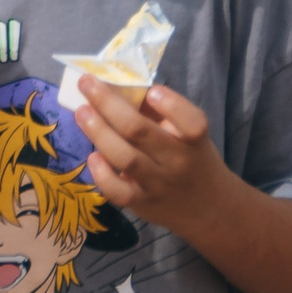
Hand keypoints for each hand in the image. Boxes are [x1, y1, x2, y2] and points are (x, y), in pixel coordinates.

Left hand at [73, 78, 240, 231]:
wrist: (209, 209)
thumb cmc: (193, 159)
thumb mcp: (189, 136)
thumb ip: (162, 114)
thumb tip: (122, 87)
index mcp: (194, 140)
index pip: (192, 123)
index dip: (171, 105)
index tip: (152, 91)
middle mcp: (178, 162)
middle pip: (141, 132)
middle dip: (109, 104)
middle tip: (87, 83)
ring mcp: (159, 185)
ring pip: (125, 158)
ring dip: (99, 132)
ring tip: (82, 112)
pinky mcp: (143, 204)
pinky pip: (118, 191)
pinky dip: (102, 174)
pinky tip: (92, 157)